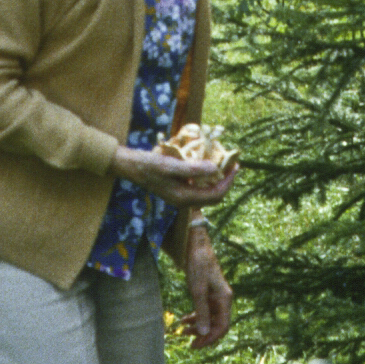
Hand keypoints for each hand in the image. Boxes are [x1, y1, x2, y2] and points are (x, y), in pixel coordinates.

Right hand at [109, 144, 238, 208]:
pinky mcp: (177, 188)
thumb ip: (193, 169)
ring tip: (223, 163)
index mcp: (184, 198)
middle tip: (232, 165)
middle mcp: (184, 200)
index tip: (235, 167)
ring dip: (217, 179)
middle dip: (225, 182)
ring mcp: (180, 195)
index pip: (215, 195)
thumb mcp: (171, 165)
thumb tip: (214, 169)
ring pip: (206, 192)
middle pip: (213, 196)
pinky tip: (206, 164)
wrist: (129, 166)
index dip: (228, 182)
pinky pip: (198, 186)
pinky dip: (206, 177)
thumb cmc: (148, 165)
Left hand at [182, 230, 232, 348]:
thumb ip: (201, 312)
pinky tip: (183, 320)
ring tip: (182, 332)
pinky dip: (194, 317)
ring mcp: (216, 297)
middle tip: (189, 344)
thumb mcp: (197, 290)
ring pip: (209, 319)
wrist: (196, 246)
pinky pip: (204, 311)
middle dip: (203, 334)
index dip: (210, 338)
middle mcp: (223, 299)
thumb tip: (204, 333)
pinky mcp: (208, 294)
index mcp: (225, 299)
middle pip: (217, 325)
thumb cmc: (198, 266)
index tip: (196, 345)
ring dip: (197, 327)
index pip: (223, 326)